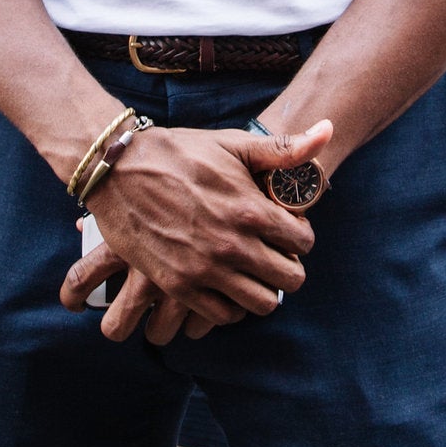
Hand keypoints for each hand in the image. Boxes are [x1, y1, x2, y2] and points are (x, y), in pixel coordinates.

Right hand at [57, 121, 328, 344]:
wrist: (118, 170)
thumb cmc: (179, 152)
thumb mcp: (233, 144)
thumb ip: (283, 148)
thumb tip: (327, 131)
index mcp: (251, 209)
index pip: (303, 241)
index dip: (300, 235)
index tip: (286, 229)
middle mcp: (232, 245)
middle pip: (290, 279)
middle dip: (288, 267)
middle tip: (273, 254)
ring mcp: (204, 269)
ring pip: (261, 304)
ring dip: (263, 290)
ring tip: (252, 273)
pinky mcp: (177, 285)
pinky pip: (222, 315)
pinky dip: (230, 306)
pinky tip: (226, 286)